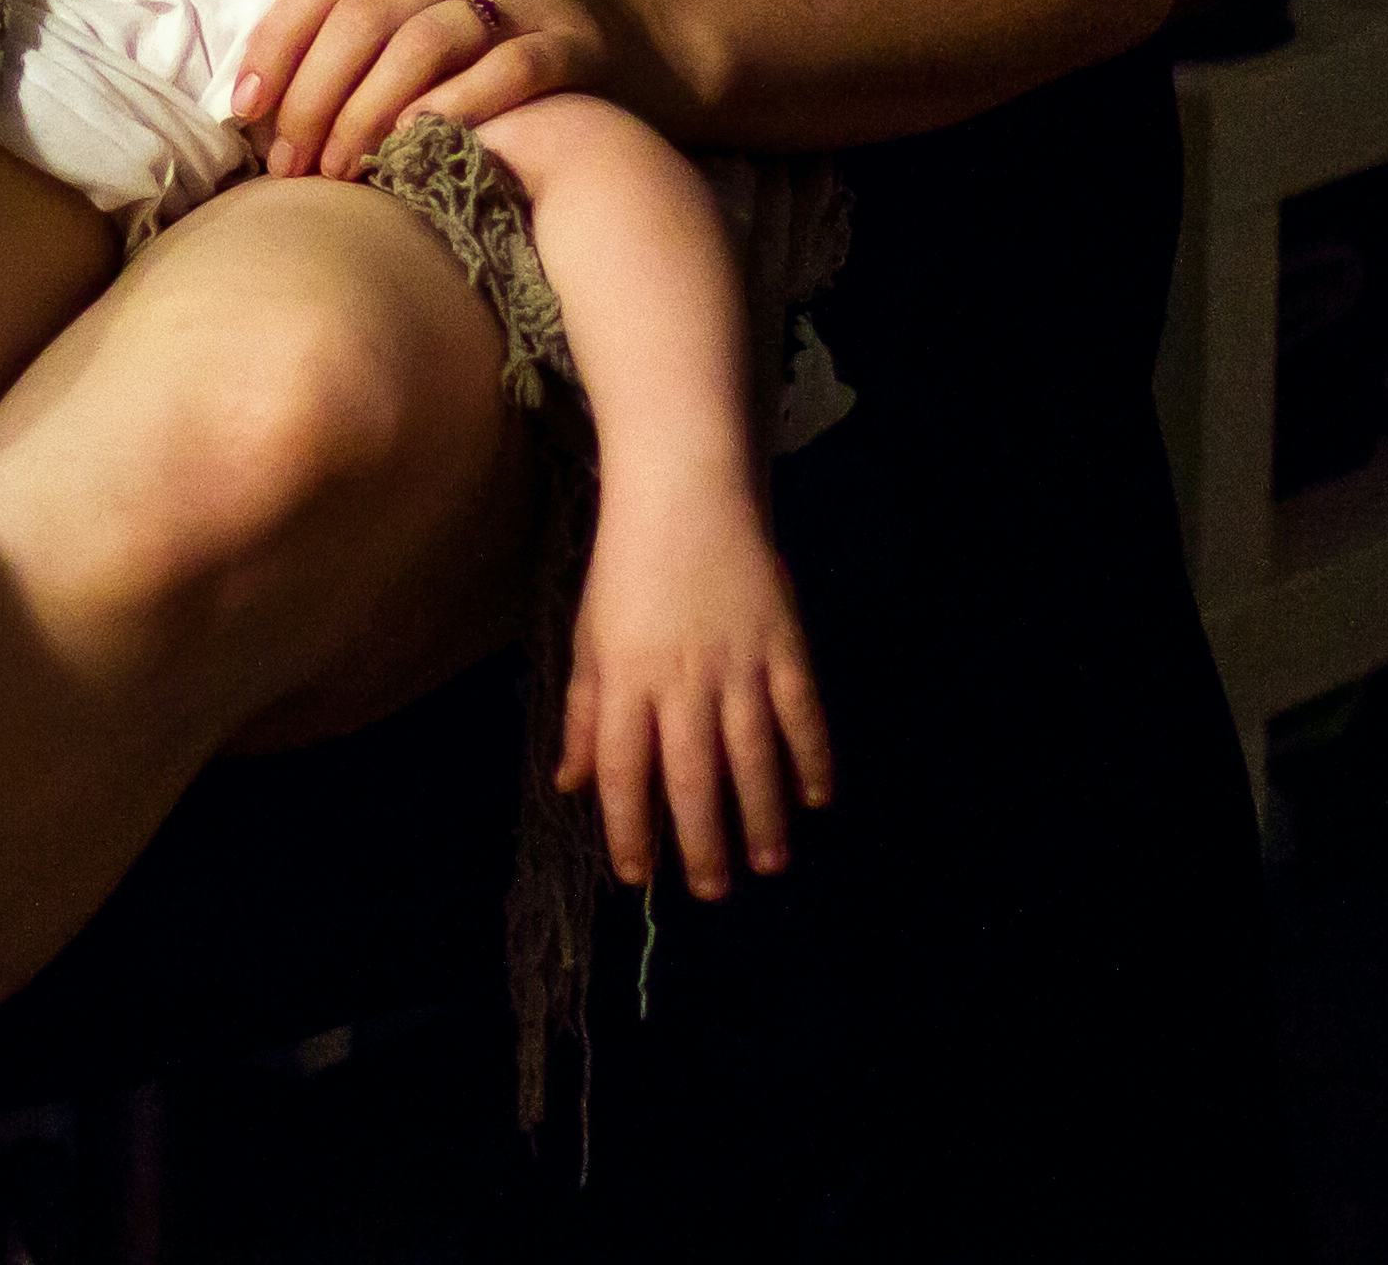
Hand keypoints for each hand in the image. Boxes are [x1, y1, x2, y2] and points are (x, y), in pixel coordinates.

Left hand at [237, 0, 704, 175]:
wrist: (642, 48)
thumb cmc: (507, 23)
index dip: (280, 37)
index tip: (244, 106)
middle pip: (368, 11)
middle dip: (313, 93)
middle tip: (287, 160)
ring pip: (423, 44)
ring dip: (366, 116)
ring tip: (337, 171)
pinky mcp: (578, 42)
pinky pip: (502, 76)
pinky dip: (447, 114)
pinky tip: (409, 153)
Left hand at [557, 464, 832, 898]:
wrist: (686, 495)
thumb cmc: (627, 571)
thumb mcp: (589, 639)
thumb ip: (583, 715)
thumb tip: (572, 785)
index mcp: (624, 680)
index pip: (623, 771)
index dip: (628, 828)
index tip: (636, 874)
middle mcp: (680, 681)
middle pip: (691, 778)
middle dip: (701, 843)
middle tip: (712, 892)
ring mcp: (738, 664)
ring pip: (752, 758)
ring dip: (761, 817)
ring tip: (767, 864)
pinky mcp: (784, 645)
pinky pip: (802, 715)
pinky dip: (812, 760)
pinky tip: (816, 799)